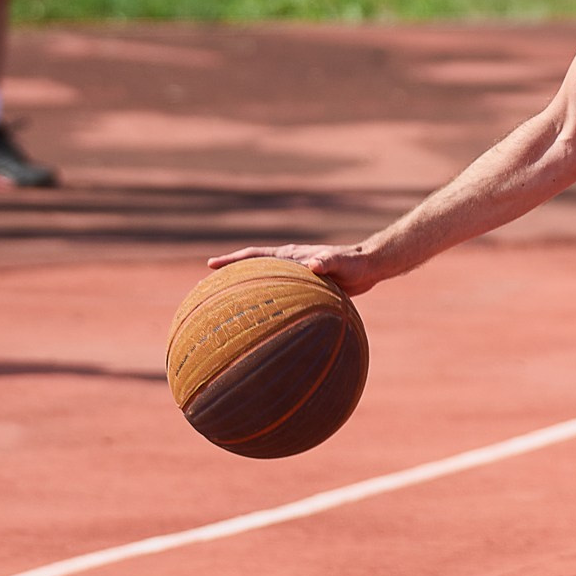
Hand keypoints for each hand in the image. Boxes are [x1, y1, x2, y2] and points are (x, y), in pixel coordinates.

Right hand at [206, 243, 384, 296]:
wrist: (369, 267)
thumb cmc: (354, 264)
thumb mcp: (341, 263)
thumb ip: (327, 262)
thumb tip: (312, 265)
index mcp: (291, 256)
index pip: (256, 256)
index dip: (233, 261)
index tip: (211, 265)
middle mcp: (289, 264)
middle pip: (253, 269)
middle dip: (231, 276)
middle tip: (206, 287)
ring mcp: (295, 276)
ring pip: (263, 283)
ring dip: (245, 290)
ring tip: (226, 305)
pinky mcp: (304, 288)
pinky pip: (278, 295)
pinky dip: (266, 303)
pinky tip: (260, 319)